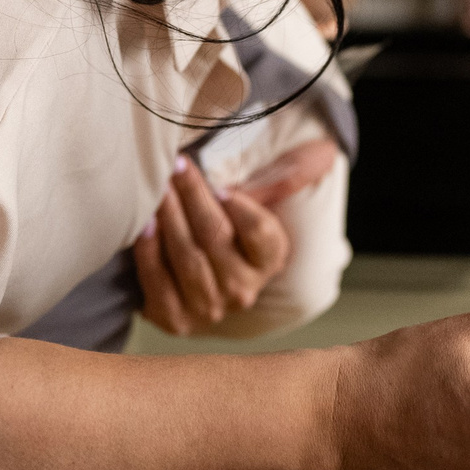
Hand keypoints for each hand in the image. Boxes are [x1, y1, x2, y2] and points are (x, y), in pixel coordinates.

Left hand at [134, 138, 339, 332]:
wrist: (195, 285)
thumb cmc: (228, 233)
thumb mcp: (256, 206)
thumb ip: (287, 176)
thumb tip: (326, 150)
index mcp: (270, 261)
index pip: (261, 232)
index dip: (241, 208)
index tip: (223, 186)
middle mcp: (244, 289)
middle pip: (215, 237)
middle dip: (194, 196)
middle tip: (176, 166)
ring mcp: (209, 309)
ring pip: (188, 257)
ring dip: (169, 218)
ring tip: (157, 188)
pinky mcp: (175, 319)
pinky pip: (158, 281)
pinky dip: (149, 251)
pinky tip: (144, 225)